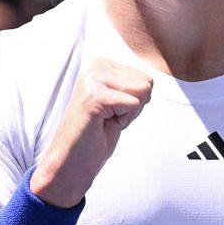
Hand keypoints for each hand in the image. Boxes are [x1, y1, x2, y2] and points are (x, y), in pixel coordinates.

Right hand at [30, 58, 153, 206]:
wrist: (70, 162)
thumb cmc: (95, 135)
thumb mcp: (120, 102)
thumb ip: (133, 85)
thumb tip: (152, 79)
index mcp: (100, 62)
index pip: (146, 77)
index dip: (134, 103)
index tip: (110, 112)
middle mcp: (94, 63)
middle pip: (146, 82)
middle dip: (133, 108)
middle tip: (107, 119)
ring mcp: (92, 78)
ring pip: (142, 91)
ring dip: (127, 115)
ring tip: (104, 121)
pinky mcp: (95, 95)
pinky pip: (133, 105)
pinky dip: (123, 122)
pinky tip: (101, 126)